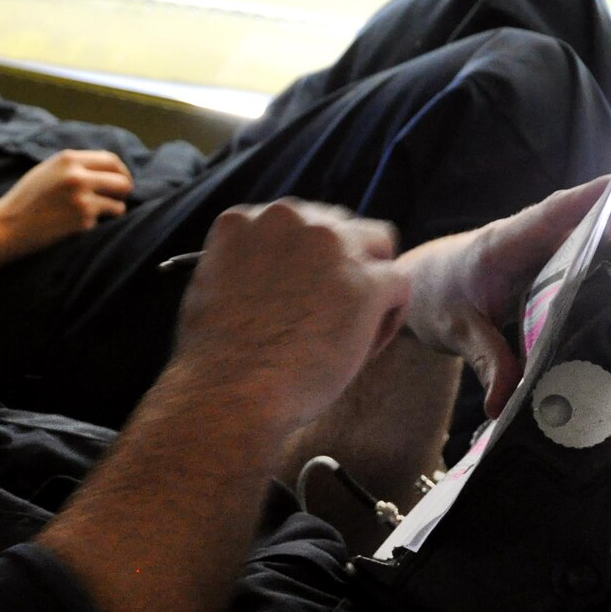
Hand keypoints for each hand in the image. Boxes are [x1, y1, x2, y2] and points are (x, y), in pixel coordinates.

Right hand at [0, 150, 133, 258]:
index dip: (121, 171)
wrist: (6, 227)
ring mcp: (81, 200)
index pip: (111, 160)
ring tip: (93, 214)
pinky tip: (73, 226)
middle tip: (118, 199)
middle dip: (123, 191)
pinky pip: (101, 222)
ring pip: (118, 205)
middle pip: (122, 181)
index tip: (121, 181)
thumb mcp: (47, 171)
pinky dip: (93, 224)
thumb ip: (74, 166)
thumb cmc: (25, 200)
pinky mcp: (82, 222)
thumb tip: (107, 168)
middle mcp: (77, 176)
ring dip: (112, 210)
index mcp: (68, 159)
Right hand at [171, 200, 411, 432]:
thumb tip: (270, 272)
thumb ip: (243, 264)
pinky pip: (399, 285)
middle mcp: (287, 219)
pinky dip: (388, 316)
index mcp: (244, 220)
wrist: (227, 392)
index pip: (296, 220)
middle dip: (340, 262)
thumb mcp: (211, 287)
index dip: (305, 257)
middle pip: (339, 225)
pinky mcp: (363, 284)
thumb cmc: (214, 357)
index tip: (302, 289)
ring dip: (370, 278)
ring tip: (354, 324)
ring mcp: (328, 248)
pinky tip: (365, 346)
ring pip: (378, 244)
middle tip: (331, 308)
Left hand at [402, 172, 610, 417]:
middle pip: (589, 228)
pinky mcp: (551, 272)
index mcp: (504, 243)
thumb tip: (503, 401)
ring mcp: (544, 255)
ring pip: (595, 248)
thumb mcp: (454, 329)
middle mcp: (531, 241)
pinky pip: (589, 268)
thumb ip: (483, 360)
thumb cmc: (433, 296)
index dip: (594, 196)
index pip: (554, 212)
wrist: (419, 288)